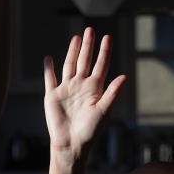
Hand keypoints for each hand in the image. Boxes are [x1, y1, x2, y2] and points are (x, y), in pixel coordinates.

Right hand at [43, 28, 126, 161]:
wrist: (71, 144)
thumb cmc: (90, 131)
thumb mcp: (103, 111)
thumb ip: (113, 93)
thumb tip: (124, 76)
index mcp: (95, 89)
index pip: (100, 65)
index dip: (104, 52)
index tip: (107, 37)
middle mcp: (81, 86)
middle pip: (85, 61)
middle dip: (88, 46)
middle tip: (90, 29)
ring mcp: (66, 90)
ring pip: (69, 65)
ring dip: (72, 51)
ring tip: (76, 37)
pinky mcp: (53, 96)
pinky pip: (50, 79)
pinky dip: (48, 68)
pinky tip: (48, 58)